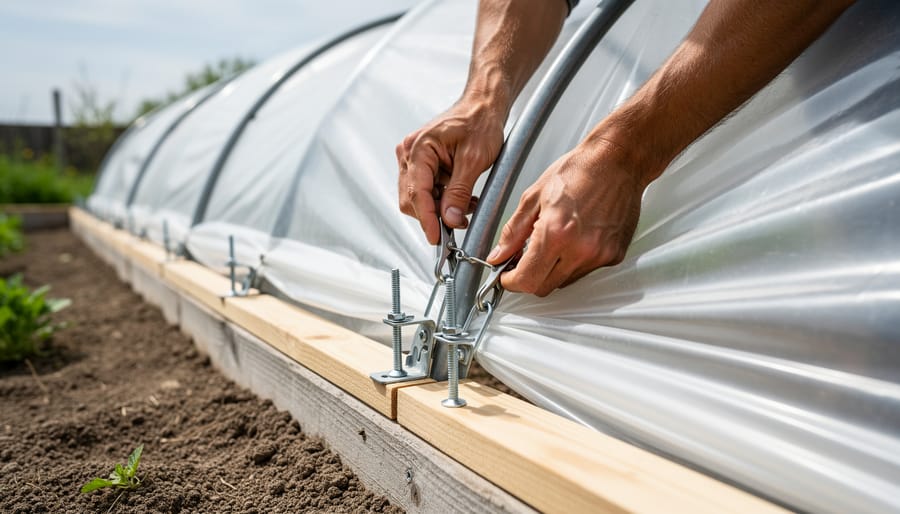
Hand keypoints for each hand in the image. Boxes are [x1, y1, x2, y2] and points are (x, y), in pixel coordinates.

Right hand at [397, 97, 504, 243]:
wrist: (483, 106)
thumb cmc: (479, 121)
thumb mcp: (474, 159)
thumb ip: (459, 192)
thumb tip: (450, 219)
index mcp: (419, 148)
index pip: (417, 193)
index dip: (427, 219)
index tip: (436, 238)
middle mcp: (410, 153)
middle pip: (412, 199)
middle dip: (435, 214)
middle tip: (459, 223)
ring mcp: (413, 158)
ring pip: (420, 197)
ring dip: (441, 207)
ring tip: (466, 205)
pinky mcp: (422, 163)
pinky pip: (427, 189)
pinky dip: (444, 199)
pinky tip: (462, 197)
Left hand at [486, 139, 645, 295]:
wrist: (618, 161)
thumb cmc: (579, 170)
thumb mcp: (534, 196)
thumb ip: (513, 231)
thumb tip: (499, 254)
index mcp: (556, 233)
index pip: (527, 280)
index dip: (511, 281)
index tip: (506, 275)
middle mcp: (580, 249)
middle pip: (544, 287)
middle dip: (528, 278)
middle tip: (523, 259)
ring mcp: (600, 255)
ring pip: (564, 281)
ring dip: (552, 270)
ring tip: (552, 242)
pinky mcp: (614, 255)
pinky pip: (585, 271)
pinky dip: (573, 262)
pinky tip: (573, 239)